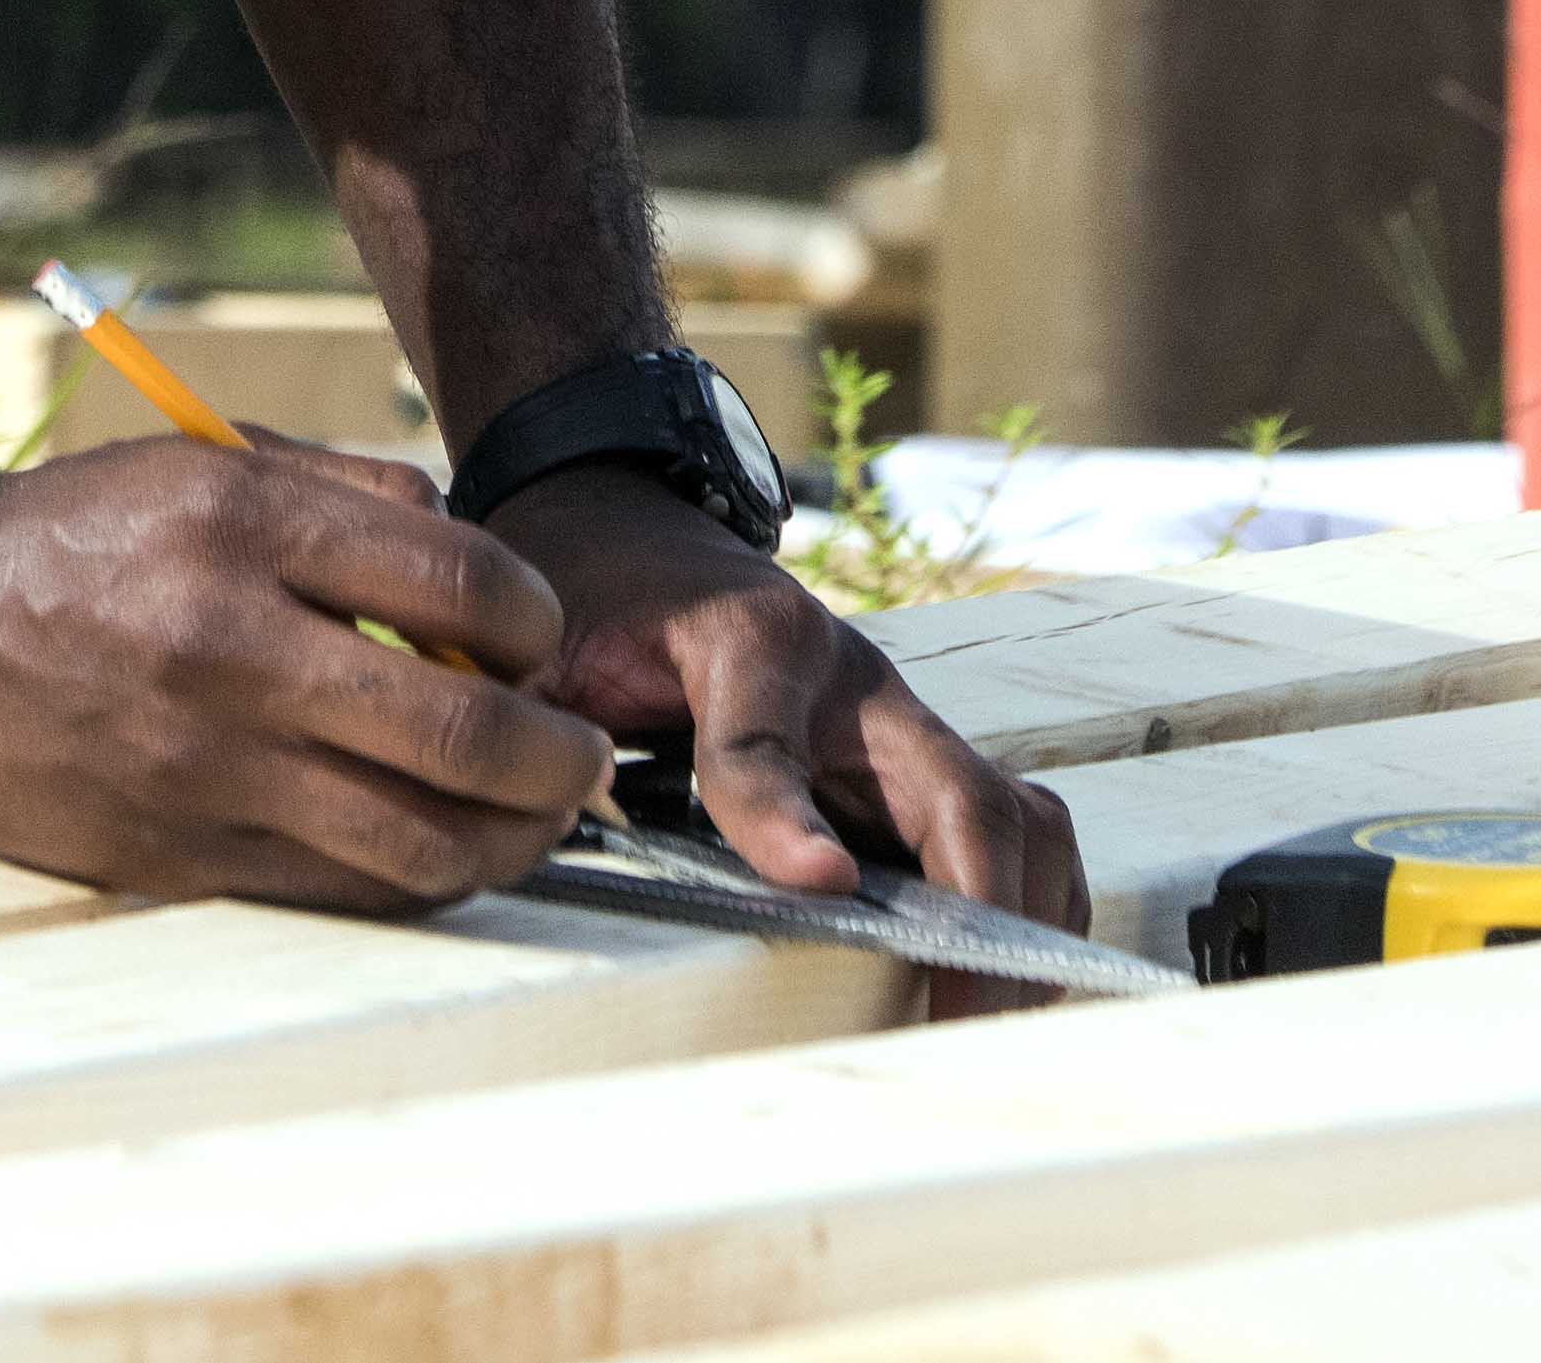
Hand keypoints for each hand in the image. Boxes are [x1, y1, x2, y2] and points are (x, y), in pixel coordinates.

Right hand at [0, 435, 614, 913]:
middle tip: (582, 755)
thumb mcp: (200, 461)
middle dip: (562, 759)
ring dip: (512, 840)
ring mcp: (203, 765)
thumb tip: (477, 563)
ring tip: (533, 818)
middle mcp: (229, 647)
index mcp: (241, 525)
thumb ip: (347, 494)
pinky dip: (419, 875)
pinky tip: (439, 846)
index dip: (543, 624)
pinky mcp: (177, 852)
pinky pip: (341, 886)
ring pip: (419, 840)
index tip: (544, 638)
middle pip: (467, 734)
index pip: (465, 589)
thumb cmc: (68, 536)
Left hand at [491, 463, 1096, 1003]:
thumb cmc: (599, 591)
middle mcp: (855, 680)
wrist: (642, 521)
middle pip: (955, 788)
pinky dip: (1026, 904)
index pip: (765, 739)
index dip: (782, 813)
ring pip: (1010, 812)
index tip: (819, 885)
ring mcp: (903, 722)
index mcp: (747, 638)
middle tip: (951, 1015)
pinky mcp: (920, 762)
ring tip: (987, 1018)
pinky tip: (999, 980)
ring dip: (1018, 914)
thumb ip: (539, 719)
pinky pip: (1011, 829)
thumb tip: (515, 817)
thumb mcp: (552, 641)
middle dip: (972, 903)